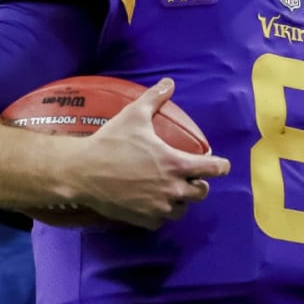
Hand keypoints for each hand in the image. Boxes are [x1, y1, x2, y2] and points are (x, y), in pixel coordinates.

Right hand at [71, 79, 231, 228]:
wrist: (82, 172)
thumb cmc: (110, 142)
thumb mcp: (134, 115)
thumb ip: (155, 98)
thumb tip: (169, 82)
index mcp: (175, 163)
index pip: (213, 169)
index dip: (221, 166)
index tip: (221, 165)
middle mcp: (172, 188)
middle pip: (202, 192)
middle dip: (199, 183)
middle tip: (191, 177)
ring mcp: (158, 206)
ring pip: (182, 209)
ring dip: (181, 200)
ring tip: (173, 191)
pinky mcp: (144, 219)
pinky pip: (162, 221)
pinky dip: (161, 214)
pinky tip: (154, 203)